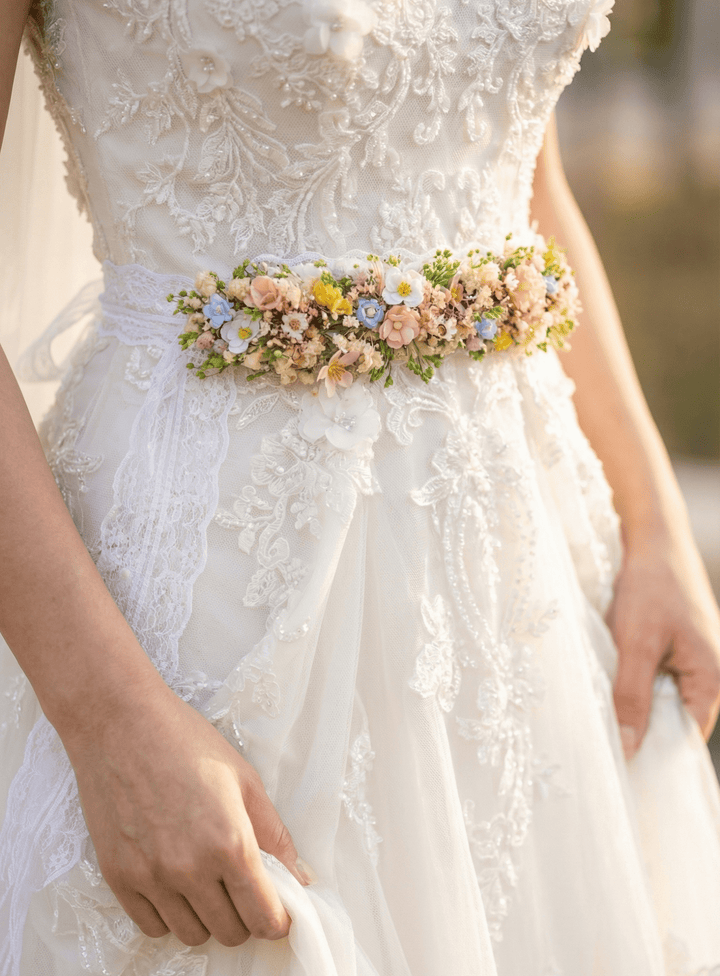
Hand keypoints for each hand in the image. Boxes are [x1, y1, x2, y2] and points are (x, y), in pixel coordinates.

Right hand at [63, 678, 312, 947]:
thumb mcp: (244, 779)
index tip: (277, 910)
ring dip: (208, 918)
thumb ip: (275, 834)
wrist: (121, 723)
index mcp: (230, 843)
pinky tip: (176, 884)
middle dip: (246, 917)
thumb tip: (301, 876)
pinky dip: (170, 915)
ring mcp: (150, 877)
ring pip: (192, 935)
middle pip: (231, 932)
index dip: (277, 920)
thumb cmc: (185, 740)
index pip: (264, 917)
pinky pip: (152, 925)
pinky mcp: (118, 877)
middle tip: (243, 888)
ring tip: (209, 883)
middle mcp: (190, 869)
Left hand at [607, 530, 719, 759]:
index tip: (623, 781)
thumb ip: (632, 696)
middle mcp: (708, 678)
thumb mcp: (634, 642)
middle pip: (673, 727)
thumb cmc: (649, 586)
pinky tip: (607, 692)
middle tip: (603, 757)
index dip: (656, 762)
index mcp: (711, 681)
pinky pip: (655, 684)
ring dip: (633, 711)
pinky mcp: (674, 653)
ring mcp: (692, 665)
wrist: (653, 539)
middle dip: (641, 737)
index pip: (687, 743)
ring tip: (601, 726)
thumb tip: (629, 749)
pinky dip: (633, 689)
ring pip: (661, 705)